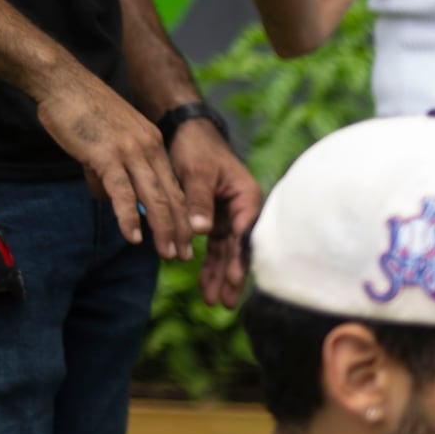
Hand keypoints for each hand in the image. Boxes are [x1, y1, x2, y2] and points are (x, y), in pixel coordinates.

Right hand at [37, 66, 190, 257]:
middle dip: (179, 230)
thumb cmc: (79, 108)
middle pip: (171, 196)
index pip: (173, 186)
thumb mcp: (107, 139)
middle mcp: (148, 147)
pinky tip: (133, 237)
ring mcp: (130, 151)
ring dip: (162, 230)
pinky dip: (129, 217)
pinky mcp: (107, 154)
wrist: (60, 80)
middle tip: (184, 255)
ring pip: (154, 198)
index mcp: (152, 143)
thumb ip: (111, 170)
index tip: (185, 238)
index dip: (181, 215)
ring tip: (167, 253)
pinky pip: (123, 193)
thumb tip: (107, 199)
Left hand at [164, 118, 262, 307]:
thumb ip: (198, 202)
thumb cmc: (196, 147)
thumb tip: (201, 232)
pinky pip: (215, 246)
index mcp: (247, 198)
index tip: (232, 279)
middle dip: (230, 276)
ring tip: (213, 301)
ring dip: (219, 275)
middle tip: (224, 302)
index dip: (239, 258)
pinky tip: (204, 282)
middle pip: (239, 249)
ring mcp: (231, 216)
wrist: (188, 132)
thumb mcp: (196, 172)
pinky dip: (209, 263)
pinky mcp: (217, 219)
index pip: (245, 234)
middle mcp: (243, 210)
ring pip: (227, 252)